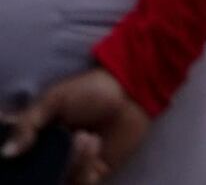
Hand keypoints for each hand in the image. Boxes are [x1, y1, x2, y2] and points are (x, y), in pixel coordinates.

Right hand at [0, 62, 148, 184]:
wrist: (132, 91)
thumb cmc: (92, 89)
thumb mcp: (53, 100)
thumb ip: (27, 125)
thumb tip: (6, 153)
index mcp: (39, 139)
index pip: (20, 159)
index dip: (19, 160)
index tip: (22, 152)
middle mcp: (53, 156)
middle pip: (37, 176)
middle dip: (44, 168)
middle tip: (58, 148)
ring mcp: (73, 165)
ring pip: (59, 181)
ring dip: (70, 162)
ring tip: (84, 136)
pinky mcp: (94, 172)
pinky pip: (81, 182)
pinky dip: (84, 165)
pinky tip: (93, 142)